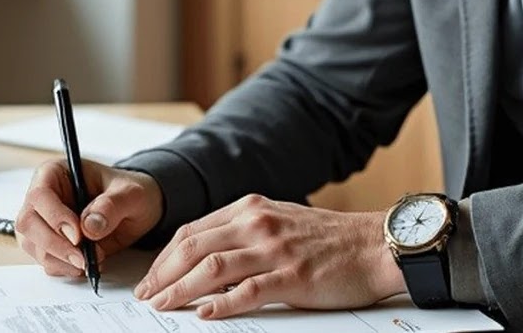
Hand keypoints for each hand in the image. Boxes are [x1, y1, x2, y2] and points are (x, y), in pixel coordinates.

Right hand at [15, 159, 162, 276]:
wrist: (136, 210)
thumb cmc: (129, 193)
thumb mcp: (132, 194)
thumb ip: (112, 206)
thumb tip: (89, 226)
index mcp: (56, 173)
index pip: (40, 195)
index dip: (55, 217)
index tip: (78, 236)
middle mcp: (42, 197)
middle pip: (28, 224)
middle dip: (55, 245)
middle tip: (83, 258)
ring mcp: (42, 221)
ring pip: (33, 245)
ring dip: (61, 260)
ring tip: (93, 260)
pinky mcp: (48, 243)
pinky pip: (45, 260)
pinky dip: (64, 268)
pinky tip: (87, 264)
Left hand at [133, 194, 403, 318]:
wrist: (375, 245)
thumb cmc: (330, 238)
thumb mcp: (280, 220)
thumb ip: (244, 231)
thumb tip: (205, 256)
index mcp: (251, 208)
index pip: (193, 231)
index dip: (165, 257)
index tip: (151, 278)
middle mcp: (258, 223)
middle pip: (194, 248)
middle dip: (163, 275)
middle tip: (147, 297)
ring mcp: (275, 249)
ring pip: (213, 268)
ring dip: (180, 290)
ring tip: (163, 307)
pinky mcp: (293, 276)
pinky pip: (248, 292)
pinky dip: (221, 305)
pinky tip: (204, 315)